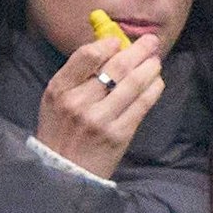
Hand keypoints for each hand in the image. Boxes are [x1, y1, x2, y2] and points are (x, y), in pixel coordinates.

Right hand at [34, 32, 164, 179]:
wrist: (63, 170)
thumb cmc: (60, 131)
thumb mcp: (55, 100)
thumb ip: (77, 75)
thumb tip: (109, 48)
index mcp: (59, 89)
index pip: (87, 55)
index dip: (109, 43)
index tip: (119, 41)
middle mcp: (78, 102)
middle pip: (116, 66)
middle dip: (139, 50)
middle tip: (151, 42)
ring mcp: (100, 119)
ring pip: (134, 83)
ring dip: (151, 67)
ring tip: (155, 62)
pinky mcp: (118, 134)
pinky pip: (142, 104)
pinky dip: (153, 89)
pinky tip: (156, 82)